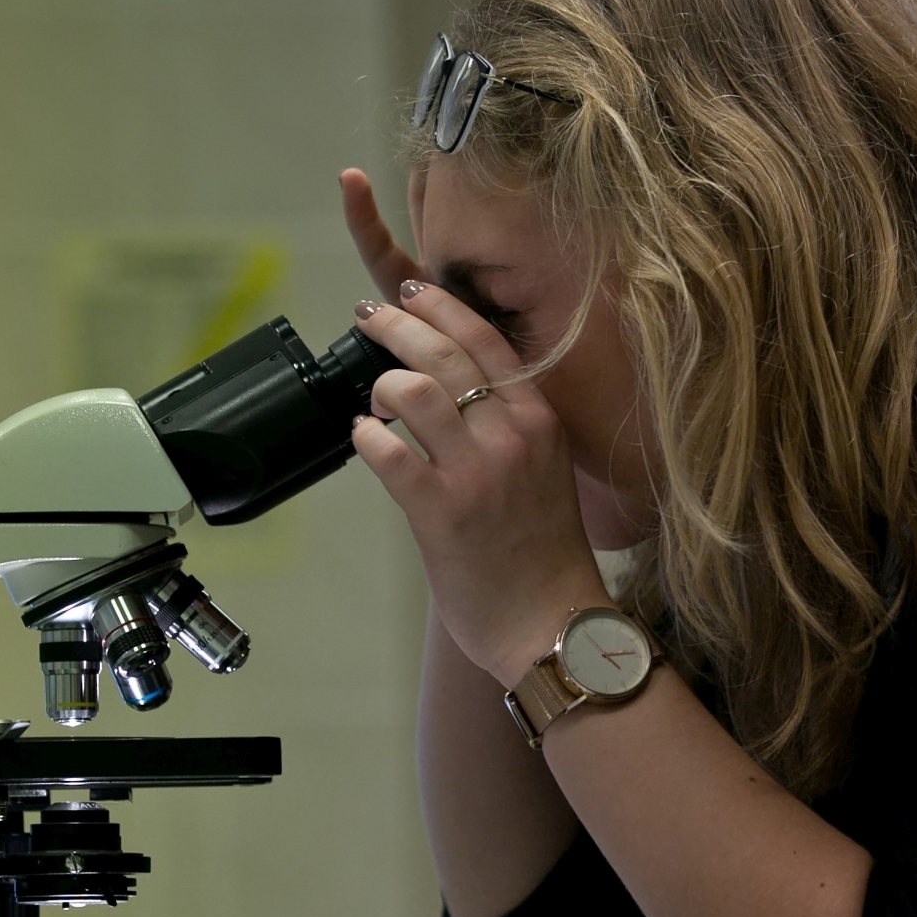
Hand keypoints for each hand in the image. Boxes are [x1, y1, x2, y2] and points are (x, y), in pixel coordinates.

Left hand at [340, 171, 606, 687]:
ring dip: (379, 385)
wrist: (552, 624)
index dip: (441, 307)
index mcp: (540, 420)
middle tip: (367, 316)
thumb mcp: (544, 473)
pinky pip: (387, 451)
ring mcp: (476, 471)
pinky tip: (364, 439)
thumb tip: (451, 394)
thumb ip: (507, 430)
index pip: (486, 339)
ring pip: (411, 390)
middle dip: (395, 324)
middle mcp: (511, 435)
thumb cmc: (544, 555)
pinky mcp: (440, 510)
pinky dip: (366, 437)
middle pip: (442, 352)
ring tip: (373, 403)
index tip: (410, 292)